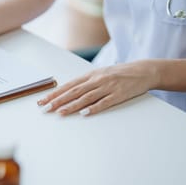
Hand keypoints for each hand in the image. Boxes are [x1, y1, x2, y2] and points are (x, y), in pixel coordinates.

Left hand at [37, 60, 159, 115]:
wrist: (143, 71)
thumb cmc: (119, 74)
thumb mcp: (101, 74)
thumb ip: (86, 83)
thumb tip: (68, 92)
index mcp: (91, 75)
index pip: (69, 85)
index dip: (55, 93)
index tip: (43, 100)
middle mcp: (97, 80)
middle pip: (74, 91)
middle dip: (58, 100)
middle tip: (45, 108)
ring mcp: (108, 87)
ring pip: (86, 97)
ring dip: (72, 105)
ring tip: (60, 112)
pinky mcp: (119, 95)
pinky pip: (104, 102)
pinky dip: (94, 108)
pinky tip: (84, 113)